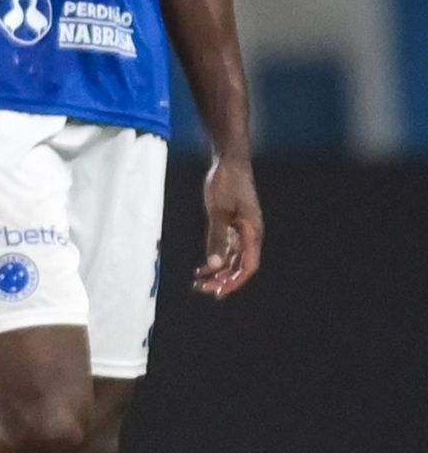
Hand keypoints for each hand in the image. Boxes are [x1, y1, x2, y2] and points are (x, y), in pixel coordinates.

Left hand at [195, 155, 260, 296]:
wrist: (228, 160)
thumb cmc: (226, 182)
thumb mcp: (218, 211)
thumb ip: (217, 238)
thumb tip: (215, 265)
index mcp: (252, 233)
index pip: (247, 266)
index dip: (233, 282)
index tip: (216, 292)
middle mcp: (250, 234)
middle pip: (239, 266)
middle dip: (222, 280)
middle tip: (200, 288)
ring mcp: (242, 229)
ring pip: (233, 258)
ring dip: (218, 271)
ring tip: (198, 281)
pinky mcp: (233, 223)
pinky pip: (227, 248)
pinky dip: (216, 258)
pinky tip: (202, 266)